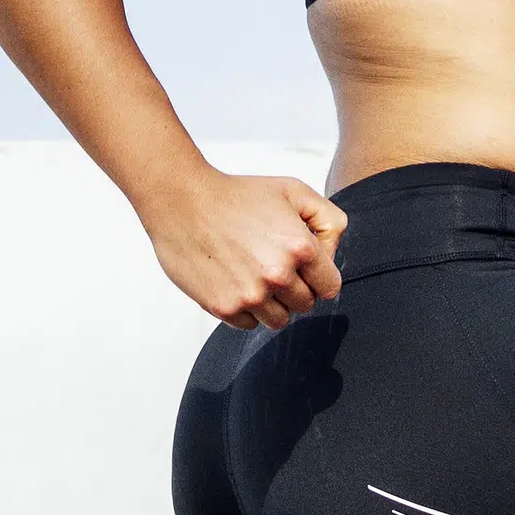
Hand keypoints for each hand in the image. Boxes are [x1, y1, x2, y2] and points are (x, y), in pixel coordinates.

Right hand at [141, 171, 348, 328]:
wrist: (182, 202)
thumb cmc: (236, 194)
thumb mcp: (293, 190)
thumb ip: (327, 221)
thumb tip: (332, 254)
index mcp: (299, 247)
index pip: (330, 287)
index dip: (319, 276)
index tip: (304, 267)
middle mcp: (278, 275)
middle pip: (305, 304)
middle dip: (295, 288)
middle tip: (273, 264)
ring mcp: (250, 295)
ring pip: (279, 320)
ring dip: (272, 303)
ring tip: (254, 273)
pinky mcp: (225, 308)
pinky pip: (250, 324)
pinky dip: (246, 308)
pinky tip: (234, 279)